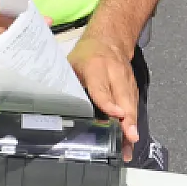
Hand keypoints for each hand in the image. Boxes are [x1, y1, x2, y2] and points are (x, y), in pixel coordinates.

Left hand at [69, 32, 140, 160]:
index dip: (108, 103)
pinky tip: (130, 139)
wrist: (110, 39)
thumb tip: (52, 108)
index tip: (116, 115)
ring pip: (131, 104)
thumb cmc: (86, 55)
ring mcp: (127, 80)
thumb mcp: (71, 64)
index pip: (102, 88)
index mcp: (96, 67)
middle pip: (123, 99)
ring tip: (129, 146)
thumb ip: (67, 84)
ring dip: (131, 126)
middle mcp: (115, 73)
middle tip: (130, 138)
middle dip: (127, 119)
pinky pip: (134, 106)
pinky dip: (133, 123)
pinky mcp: (133, 87)